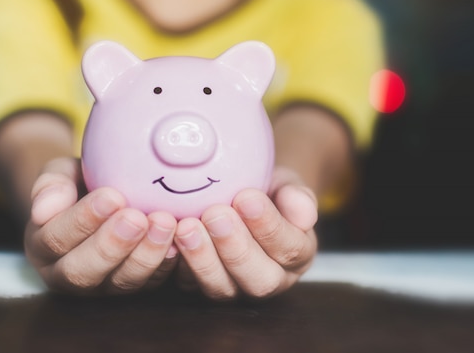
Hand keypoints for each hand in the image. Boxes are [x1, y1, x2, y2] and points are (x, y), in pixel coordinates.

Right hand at [24, 157, 178, 294]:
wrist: (104, 197)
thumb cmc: (80, 183)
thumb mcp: (60, 173)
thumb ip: (51, 185)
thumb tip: (43, 210)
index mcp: (43, 247)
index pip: (55, 240)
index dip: (82, 220)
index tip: (111, 196)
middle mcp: (68, 276)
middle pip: (83, 273)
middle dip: (112, 246)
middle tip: (136, 217)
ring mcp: (103, 286)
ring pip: (121, 283)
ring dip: (145, 255)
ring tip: (164, 223)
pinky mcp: (135, 288)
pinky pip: (151, 284)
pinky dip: (166, 265)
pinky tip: (179, 242)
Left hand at [173, 165, 317, 299]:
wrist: (240, 196)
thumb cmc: (266, 189)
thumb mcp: (286, 184)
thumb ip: (297, 196)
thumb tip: (305, 211)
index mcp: (297, 254)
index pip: (290, 248)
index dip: (269, 226)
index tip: (246, 198)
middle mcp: (270, 279)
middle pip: (259, 280)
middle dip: (236, 248)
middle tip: (215, 214)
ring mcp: (235, 287)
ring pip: (222, 288)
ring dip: (203, 259)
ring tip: (188, 227)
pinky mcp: (202, 287)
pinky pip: (188, 286)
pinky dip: (177, 265)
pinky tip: (168, 240)